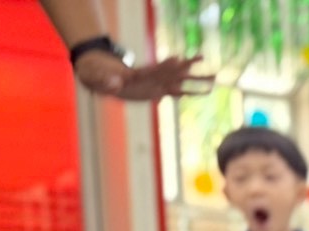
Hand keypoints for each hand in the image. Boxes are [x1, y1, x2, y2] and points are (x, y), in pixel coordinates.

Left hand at [74, 52, 212, 100]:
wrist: (99, 74)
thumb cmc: (94, 73)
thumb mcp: (95, 77)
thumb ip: (105, 81)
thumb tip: (114, 85)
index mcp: (135, 74)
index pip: (152, 69)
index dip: (165, 65)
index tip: (178, 59)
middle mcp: (149, 77)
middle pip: (171, 71)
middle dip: (186, 66)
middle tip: (202, 59)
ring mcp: (155, 83)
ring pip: (179, 81)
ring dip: (196, 79)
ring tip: (215, 76)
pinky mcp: (157, 90)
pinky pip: (177, 92)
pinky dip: (191, 92)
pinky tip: (205, 92)